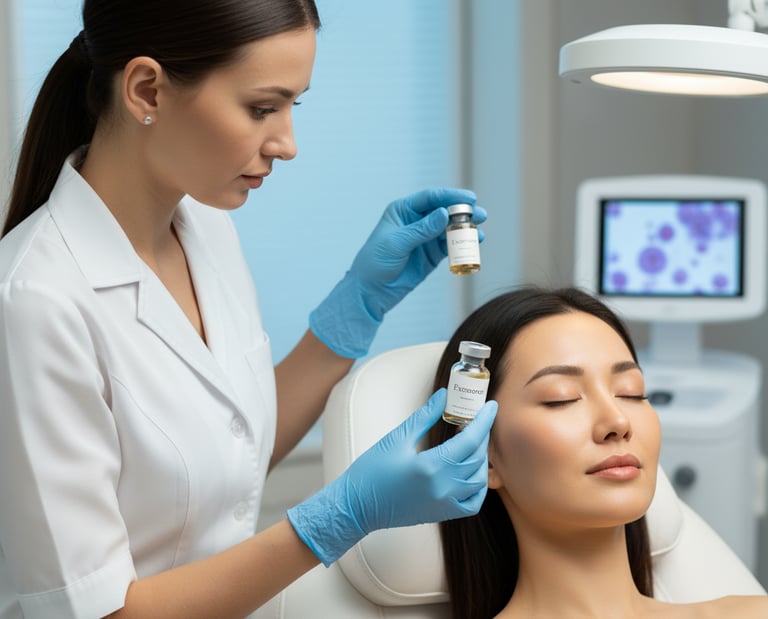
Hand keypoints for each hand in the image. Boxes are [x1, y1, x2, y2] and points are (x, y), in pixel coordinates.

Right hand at [286, 389, 496, 565]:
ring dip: (481, 459)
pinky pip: (472, 503)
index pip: (470, 440)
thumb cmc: (372, 472)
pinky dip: (478, 487)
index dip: (483, 421)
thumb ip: (424, 416)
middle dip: (482, 436)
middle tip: (478, 419)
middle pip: (477, 458)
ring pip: (478, 480)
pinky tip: (472, 472)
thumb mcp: (397, 438)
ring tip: (473, 442)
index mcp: (431, 466)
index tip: (491, 407)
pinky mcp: (441, 514)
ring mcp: (444, 504)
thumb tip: (443, 396)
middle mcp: (442, 488)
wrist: (357, 507)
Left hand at [309, 188, 486, 356]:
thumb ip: (422, 229)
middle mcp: (416, 221)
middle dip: (463, 212)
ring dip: (465, 229)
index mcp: (403, 211)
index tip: (469, 198)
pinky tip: (473, 243)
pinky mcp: (431, 255)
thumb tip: (444, 213)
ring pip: (449, 229)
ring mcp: (425, 238)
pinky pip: (450, 246)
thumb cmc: (375, 263)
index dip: (450, 196)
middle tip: (480, 214)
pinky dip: (462, 244)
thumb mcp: (397, 243)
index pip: (430, 198)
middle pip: (444, 211)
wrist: (370, 291)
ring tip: (480, 231)